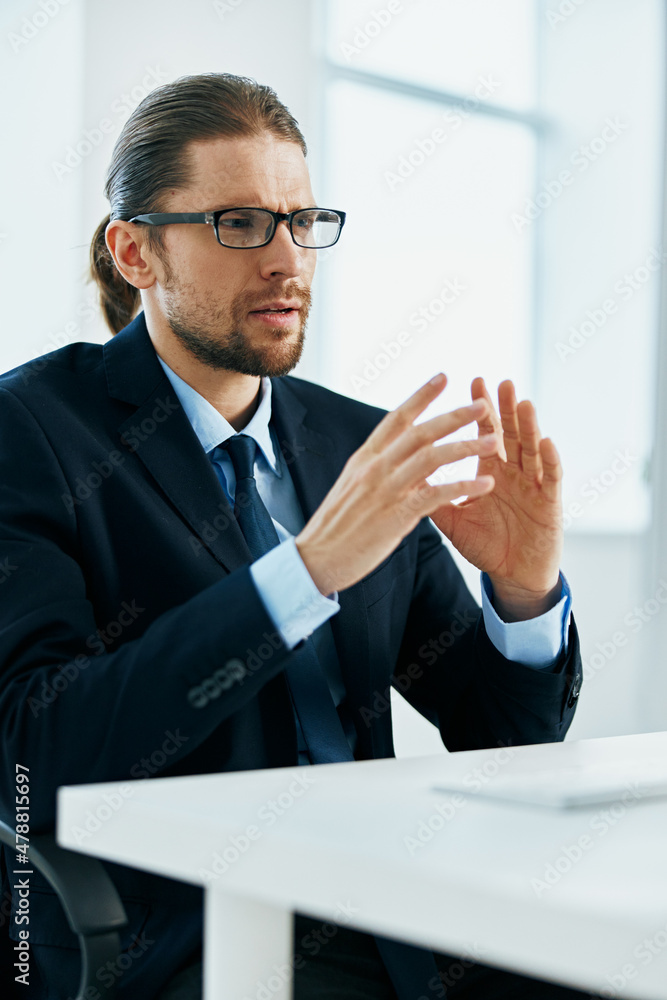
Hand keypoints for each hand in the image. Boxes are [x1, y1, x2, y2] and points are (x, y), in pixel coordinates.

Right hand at [295, 373, 498, 594]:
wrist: (316, 558)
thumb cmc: (336, 527)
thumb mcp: (354, 487)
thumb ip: (381, 470)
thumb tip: (407, 459)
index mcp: (365, 458)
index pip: (396, 418)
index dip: (421, 396)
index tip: (443, 377)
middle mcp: (375, 467)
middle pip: (420, 432)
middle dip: (454, 416)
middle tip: (482, 404)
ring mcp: (385, 490)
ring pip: (432, 457)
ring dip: (466, 446)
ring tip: (494, 441)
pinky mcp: (396, 516)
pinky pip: (436, 495)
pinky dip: (463, 487)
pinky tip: (486, 483)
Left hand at [430, 378, 562, 620]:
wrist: (512, 577)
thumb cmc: (487, 546)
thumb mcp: (455, 520)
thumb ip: (435, 497)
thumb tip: (405, 478)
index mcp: (491, 472)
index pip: (486, 434)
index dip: (481, 410)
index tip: (473, 382)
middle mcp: (514, 473)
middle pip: (510, 433)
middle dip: (505, 408)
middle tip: (500, 381)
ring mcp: (534, 486)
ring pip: (531, 450)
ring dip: (528, 426)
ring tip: (522, 402)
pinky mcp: (550, 504)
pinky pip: (551, 479)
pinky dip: (550, 460)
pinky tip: (546, 442)